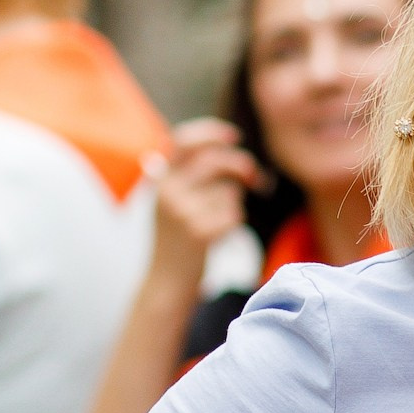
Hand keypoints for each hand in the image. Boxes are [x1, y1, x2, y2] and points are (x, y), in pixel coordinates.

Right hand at [144, 117, 261, 286]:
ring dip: (234, 201)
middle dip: (241, 165)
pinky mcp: (200, 233)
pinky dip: (234, 222)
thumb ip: (191, 172)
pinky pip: (235, 214)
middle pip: (215, 162)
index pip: (183, 142)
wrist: (167, 280)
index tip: (233, 136)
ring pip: (229, 190)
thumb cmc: (177, 236)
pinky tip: (219, 234)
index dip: (210, 133)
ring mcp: (183, 212)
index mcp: (159, 180)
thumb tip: (231, 147)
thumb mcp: (172, 199)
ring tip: (218, 217)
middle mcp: (168, 192)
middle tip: (254, 176)